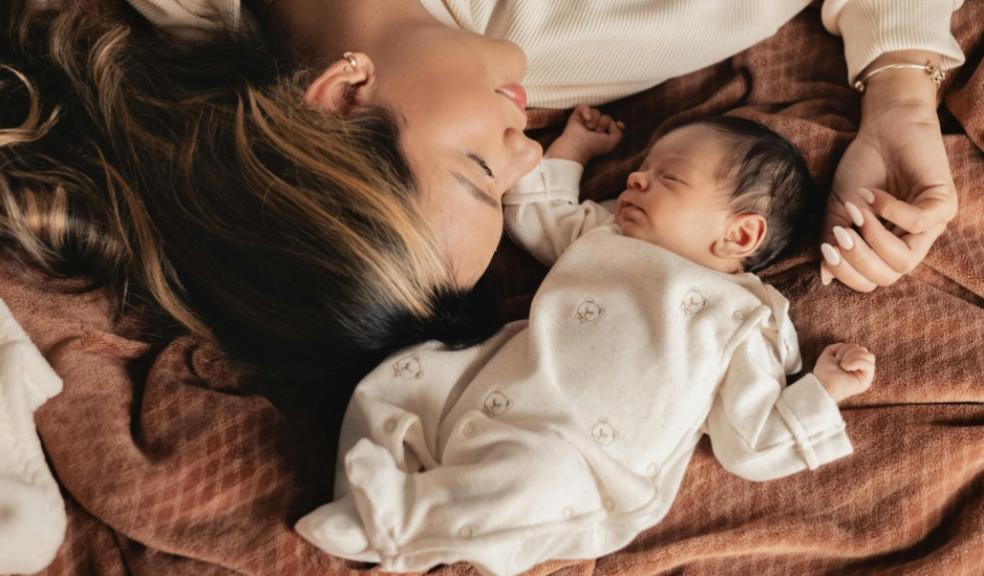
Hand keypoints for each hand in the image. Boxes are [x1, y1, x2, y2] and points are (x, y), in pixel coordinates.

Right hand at [545, 105, 623, 164]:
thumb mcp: (612, 142)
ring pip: (596, 112)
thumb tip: (614, 123)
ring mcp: (585, 122)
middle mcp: (594, 128)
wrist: (577, 145)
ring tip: (589, 128)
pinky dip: (586, 112)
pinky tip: (586, 119)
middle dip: (604, 123)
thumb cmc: (593, 146)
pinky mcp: (576, 116)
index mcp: (602, 136)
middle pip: (606, 117)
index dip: (617, 124)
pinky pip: (584, 107)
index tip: (619, 124)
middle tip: (597, 132)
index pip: (612, 126)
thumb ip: (618, 133)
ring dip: (595, 120)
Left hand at [813, 343, 874, 402]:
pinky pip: (869, 365)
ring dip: (853, 356)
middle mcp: (860, 368)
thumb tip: (853, 346)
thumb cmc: (824, 372)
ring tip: (842, 365)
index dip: (846, 347)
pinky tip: (846, 368)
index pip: (858, 348)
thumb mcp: (830, 353)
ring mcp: (864, 375)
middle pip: (864, 350)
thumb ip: (840, 346)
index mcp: (853, 362)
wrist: (822, 384)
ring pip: (869, 356)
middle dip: (849, 351)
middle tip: (839, 360)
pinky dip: (856, 362)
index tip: (836, 357)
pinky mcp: (866, 381)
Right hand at [820, 53, 956, 291]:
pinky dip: (891, 211)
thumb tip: (825, 276)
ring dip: (874, 238)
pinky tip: (874, 194)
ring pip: (904, 260)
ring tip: (858, 211)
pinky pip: (918, 224)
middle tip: (840, 234)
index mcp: (888, 246)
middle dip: (858, 260)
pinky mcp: (943, 203)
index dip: (847, 272)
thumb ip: (833, 240)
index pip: (872, 281)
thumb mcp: (840, 208)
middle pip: (888, 277)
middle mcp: (912, 241)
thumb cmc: (863, 167)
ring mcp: (931, 225)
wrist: (883, 128)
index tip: (827, 248)